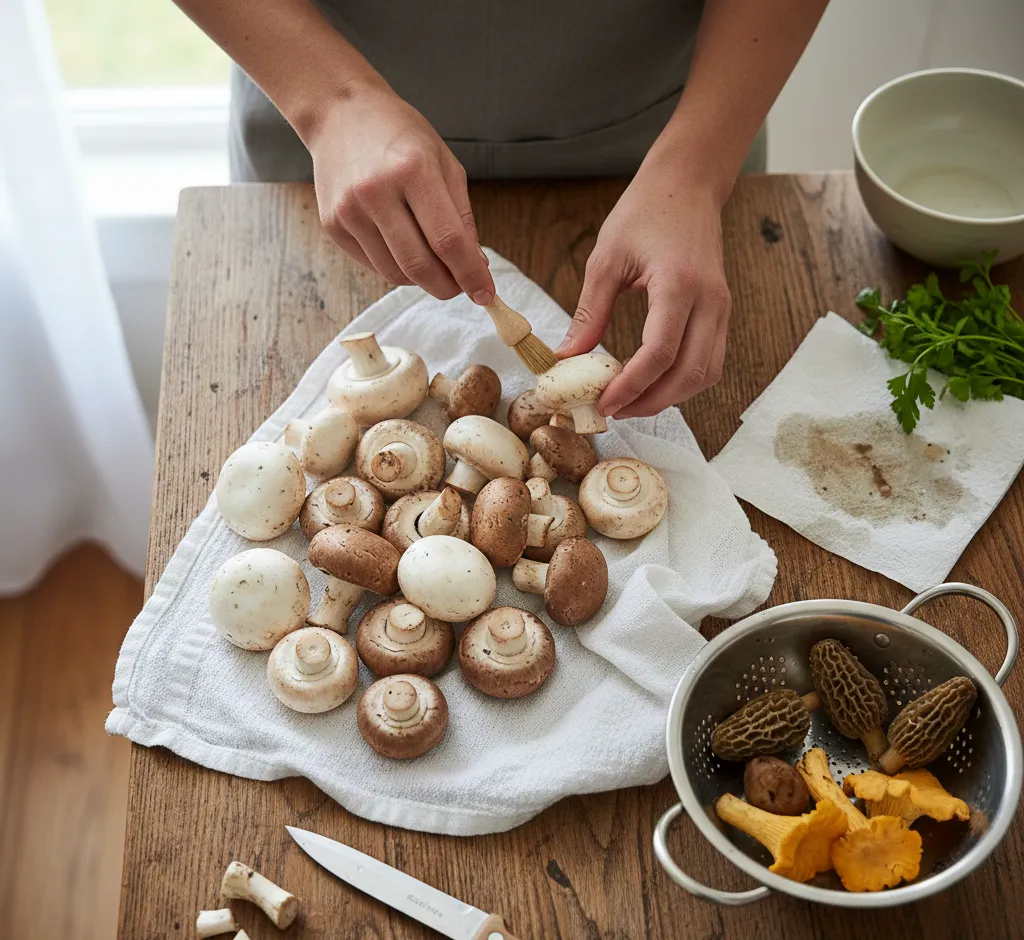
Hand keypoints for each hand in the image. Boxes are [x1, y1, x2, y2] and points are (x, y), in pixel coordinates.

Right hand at [310, 87, 493, 303]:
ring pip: (396, 273)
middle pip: (420, 266)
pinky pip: (374, 265)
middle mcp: (376, 192)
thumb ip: (462, 217)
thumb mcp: (444, 163)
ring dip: (423, 280)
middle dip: (447, 286)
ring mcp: (350, 211)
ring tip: (434, 263)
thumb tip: (476, 266)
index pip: (448, 241)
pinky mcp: (333, 225)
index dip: (470, 274)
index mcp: (413, 170)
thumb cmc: (400, 136)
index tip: (485, 294)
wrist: (339, 113)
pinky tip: (404, 248)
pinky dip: (397, 268)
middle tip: (461, 287)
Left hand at [556, 153, 730, 418]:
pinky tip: (653, 383)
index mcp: (679, 284)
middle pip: (689, 373)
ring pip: (705, 373)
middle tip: (614, 410)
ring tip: (631, 402)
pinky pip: (709, 360)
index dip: (631, 386)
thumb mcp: (606, 258)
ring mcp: (722, 308)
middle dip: (651, 402)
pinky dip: (683, 381)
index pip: (660, 353)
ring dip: (670, 397)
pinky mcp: (722, 312)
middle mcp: (710, 301)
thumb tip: (568, 358)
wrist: (687, 184)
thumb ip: (590, 313)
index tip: (603, 402)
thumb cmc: (645, 211)